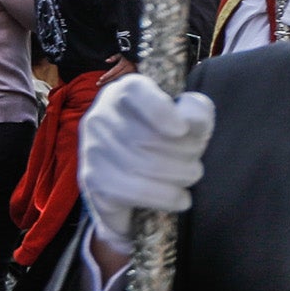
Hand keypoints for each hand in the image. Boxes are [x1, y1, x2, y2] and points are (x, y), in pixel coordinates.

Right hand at [77, 76, 214, 248]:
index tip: (181, 129)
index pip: (134, 92)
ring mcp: (92, 149)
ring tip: (192, 176)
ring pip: (146, 167)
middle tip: (197, 161)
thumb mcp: (185, 116)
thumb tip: (190, 121)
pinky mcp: (93, 181)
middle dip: (187, 153)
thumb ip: (196, 110)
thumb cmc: (165, 135)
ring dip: (182, 175)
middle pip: (149, 137)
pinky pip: (137, 192)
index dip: (160, 111)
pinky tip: (182, 198)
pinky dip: (168, 197)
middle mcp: (101, 116)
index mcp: (123, 91)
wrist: (132, 173)